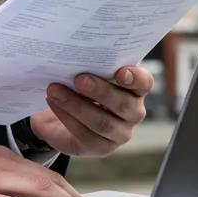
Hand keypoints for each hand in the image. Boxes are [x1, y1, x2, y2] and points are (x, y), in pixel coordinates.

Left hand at [29, 65, 152, 157]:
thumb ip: (89, 63)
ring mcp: (119, 133)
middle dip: (100, 91)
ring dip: (76, 105)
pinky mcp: (101, 147)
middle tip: (78, 79)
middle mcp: (133, 112)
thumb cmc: (82, 86)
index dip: (135, 77)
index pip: (144, 82)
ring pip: (102, 122)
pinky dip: (66, 116)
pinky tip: (53, 103)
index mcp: (135, 89)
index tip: (120, 72)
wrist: (65, 115)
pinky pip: (85, 134)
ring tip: (55, 90)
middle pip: (123, 104)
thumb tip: (71, 49)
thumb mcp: (88, 71)